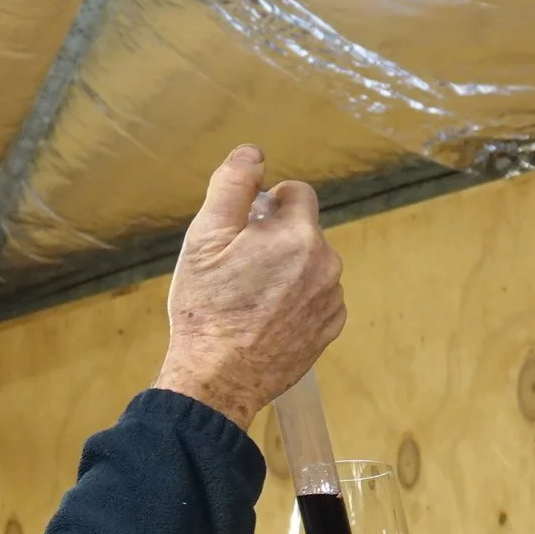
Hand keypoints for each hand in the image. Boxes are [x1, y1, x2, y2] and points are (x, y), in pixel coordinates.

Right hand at [154, 146, 345, 431]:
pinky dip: (296, 302)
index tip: (243, 231)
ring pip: (311, 266)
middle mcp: (325, 264)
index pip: (297, 194)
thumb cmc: (206, 310)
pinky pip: (317, 299)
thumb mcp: (204, 239)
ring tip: (250, 300)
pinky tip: (266, 320)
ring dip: (287, 272)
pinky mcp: (329, 330)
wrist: (217, 379)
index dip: (266, 206)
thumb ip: (232, 186)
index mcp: (298, 235)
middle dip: (275, 241)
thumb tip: (253, 153)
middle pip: (303, 232)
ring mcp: (330, 300)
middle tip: (238, 270)